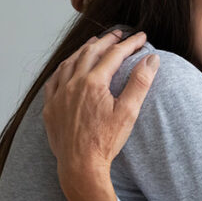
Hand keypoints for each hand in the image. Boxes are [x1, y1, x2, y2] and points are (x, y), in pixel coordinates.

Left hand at [42, 30, 159, 200]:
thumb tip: (151, 59)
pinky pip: (55, 78)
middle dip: (107, 40)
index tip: (141, 37)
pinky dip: (65, 67)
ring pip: (70, 61)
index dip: (130, 43)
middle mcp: (73, 83)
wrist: (80, 166)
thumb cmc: (105, 142)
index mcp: (94, 82)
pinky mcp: (50, 106)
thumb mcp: (128, 113)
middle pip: (90, 51)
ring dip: (84, 50)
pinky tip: (70, 66)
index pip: (114, 54)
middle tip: (120, 35)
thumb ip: (140, 83)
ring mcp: (58, 94)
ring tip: (95, 44)